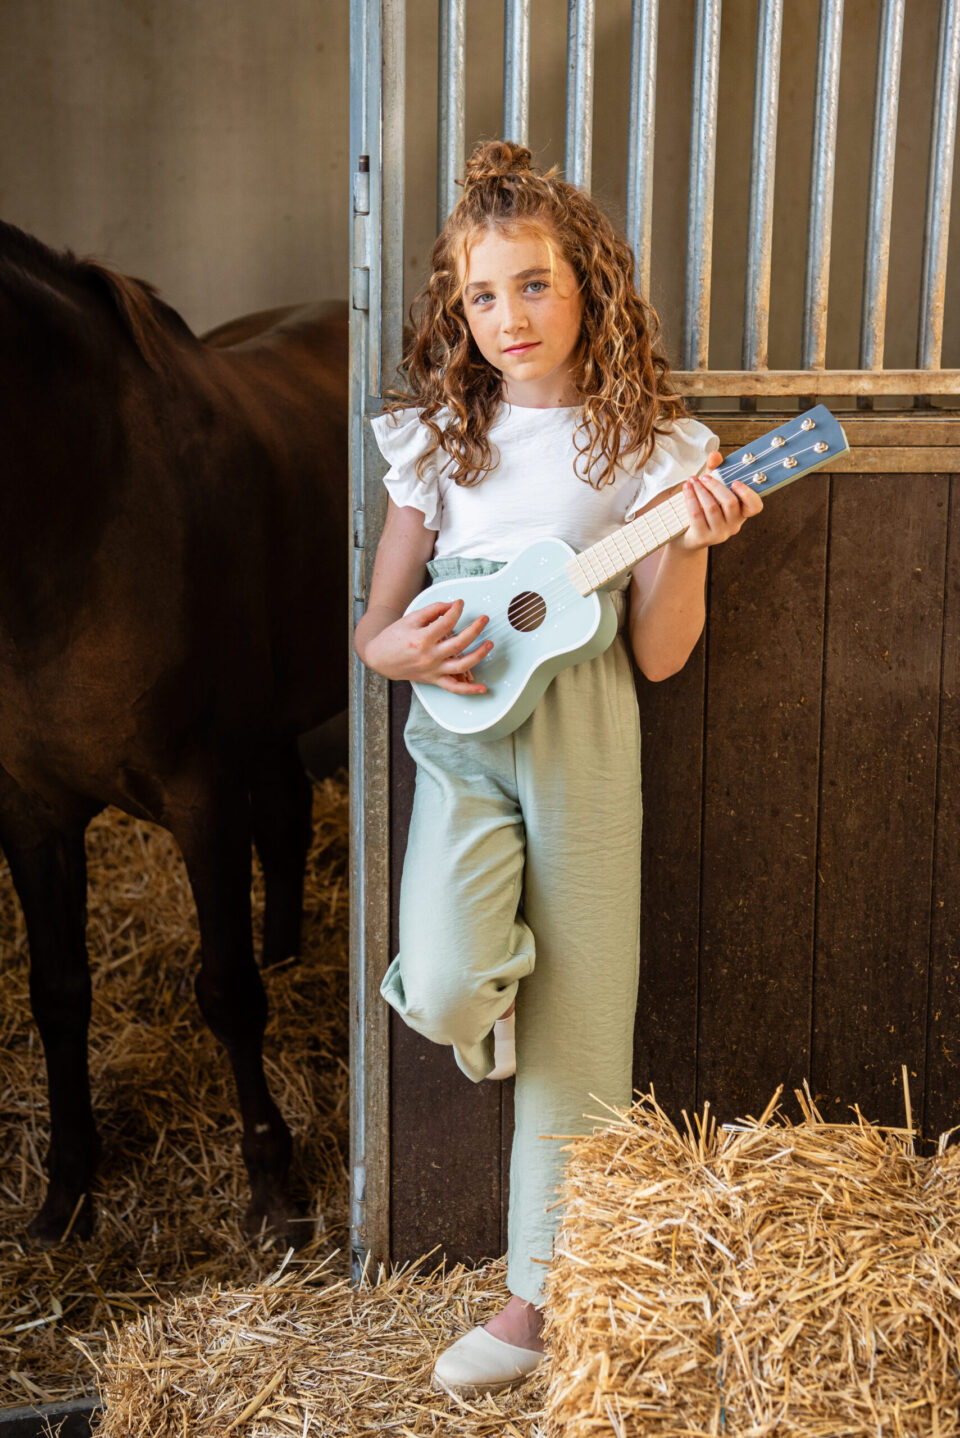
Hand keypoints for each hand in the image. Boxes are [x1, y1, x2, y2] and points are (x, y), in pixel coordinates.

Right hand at [363, 598, 492, 693]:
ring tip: (489, 644)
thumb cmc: (393, 637)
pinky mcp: (433, 679)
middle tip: (484, 619)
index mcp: (422, 638)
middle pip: (459, 642)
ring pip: (461, 665)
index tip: (461, 604)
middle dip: (475, 629)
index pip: (447, 622)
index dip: (456, 610)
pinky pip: (454, 688)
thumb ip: (433, 610)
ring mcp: (432, 670)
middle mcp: (429, 656)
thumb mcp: (410, 619)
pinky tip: (483, 688)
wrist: (379, 658)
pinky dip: (469, 690)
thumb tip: (452, 605)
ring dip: (479, 655)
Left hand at [672, 449, 762, 551]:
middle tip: (704, 477)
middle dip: (715, 486)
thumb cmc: (703, 508)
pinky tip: (686, 489)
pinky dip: (691, 499)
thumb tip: (715, 455)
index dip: (748, 494)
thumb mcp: (711, 488)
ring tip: (692, 481)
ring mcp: (719, 533)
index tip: (735, 482)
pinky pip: (697, 515)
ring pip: (712, 508)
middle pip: (730, 503)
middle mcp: (734, 525)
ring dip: (700, 490)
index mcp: (741, 512)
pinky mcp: (703, 537)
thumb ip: (715, 471)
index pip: (755, 507)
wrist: (687, 535)